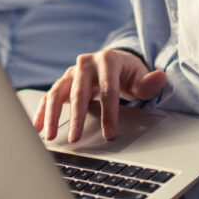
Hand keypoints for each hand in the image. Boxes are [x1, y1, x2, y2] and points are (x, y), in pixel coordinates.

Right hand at [33, 49, 166, 142]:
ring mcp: (72, 72)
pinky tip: (37, 127)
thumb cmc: (127, 72)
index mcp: (107, 60)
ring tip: (50, 136)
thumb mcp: (140, 76)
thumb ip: (148, 82)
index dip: (109, 113)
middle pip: (80, 91)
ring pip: (58, 92)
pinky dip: (42, 111)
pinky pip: (49, 95)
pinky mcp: (63, 81)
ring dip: (52, 115)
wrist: (112, 61)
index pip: (108, 90)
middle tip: (76, 139)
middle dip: (77, 117)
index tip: (109, 134)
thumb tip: (160, 77)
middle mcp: (86, 63)